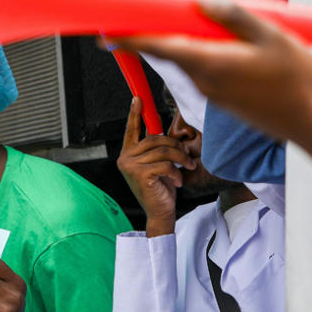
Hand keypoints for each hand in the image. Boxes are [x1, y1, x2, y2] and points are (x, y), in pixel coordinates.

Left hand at [114, 0, 311, 152]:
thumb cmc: (298, 79)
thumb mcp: (271, 35)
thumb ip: (233, 14)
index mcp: (211, 63)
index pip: (159, 47)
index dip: (131, 39)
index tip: (107, 33)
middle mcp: (205, 81)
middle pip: (171, 49)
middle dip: (160, 29)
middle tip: (155, 6)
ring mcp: (213, 93)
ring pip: (189, 58)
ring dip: (188, 39)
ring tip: (209, 17)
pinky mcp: (223, 99)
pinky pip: (204, 69)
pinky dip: (204, 52)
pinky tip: (228, 42)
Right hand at [117, 97, 195, 236]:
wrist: (160, 213)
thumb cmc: (160, 189)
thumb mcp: (157, 165)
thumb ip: (156, 149)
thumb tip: (163, 130)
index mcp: (127, 154)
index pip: (131, 130)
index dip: (134, 113)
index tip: (138, 98)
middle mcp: (125, 159)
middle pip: (154, 139)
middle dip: (175, 145)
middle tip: (187, 156)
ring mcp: (130, 167)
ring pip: (162, 151)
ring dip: (180, 159)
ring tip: (187, 167)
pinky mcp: (141, 175)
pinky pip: (165, 164)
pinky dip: (176, 172)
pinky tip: (178, 181)